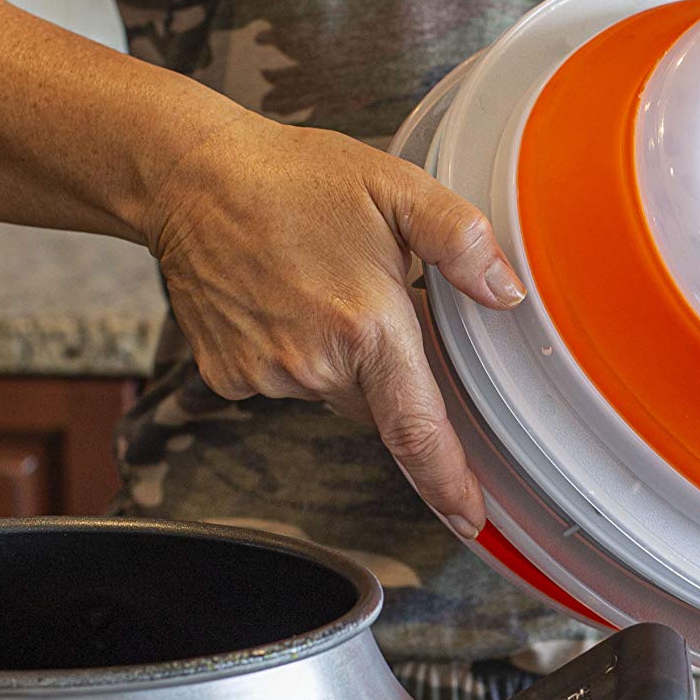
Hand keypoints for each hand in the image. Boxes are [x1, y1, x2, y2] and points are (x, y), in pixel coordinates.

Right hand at [145, 111, 524, 535]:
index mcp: (367, 327)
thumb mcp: (395, 187)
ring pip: (332, 393)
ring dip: (338, 357)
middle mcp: (314, 365)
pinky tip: (280, 299)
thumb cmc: (295, 178)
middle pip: (379, 403)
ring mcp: (266, 376)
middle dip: (388, 368)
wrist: (191, 178)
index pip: (418, 430)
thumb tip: (508, 295)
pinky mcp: (229, 378)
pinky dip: (293, 354)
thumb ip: (461, 240)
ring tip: (317, 285)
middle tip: (370, 297)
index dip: (447, 483)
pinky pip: (285, 384)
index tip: (472, 521)